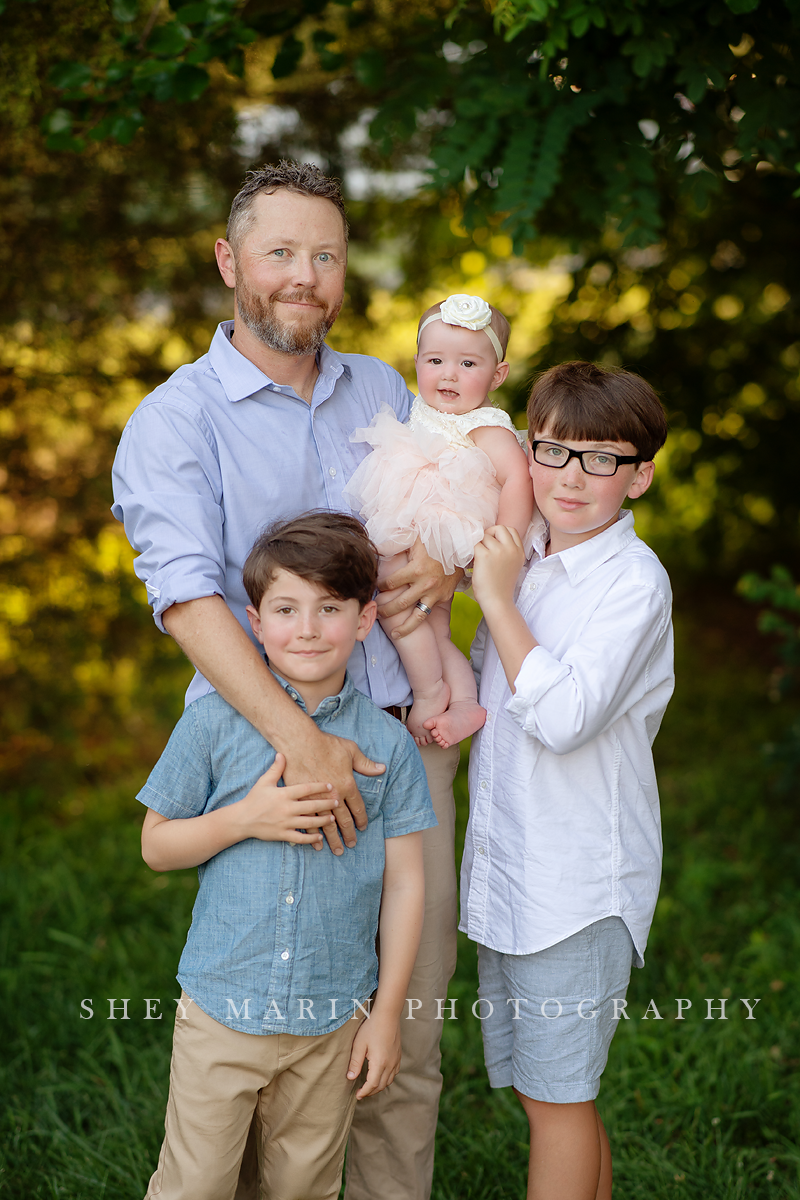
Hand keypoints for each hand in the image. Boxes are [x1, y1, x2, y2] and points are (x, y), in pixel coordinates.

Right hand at [236, 755, 338, 844]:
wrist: (242, 819)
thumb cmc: (254, 799)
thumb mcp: (264, 782)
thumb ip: (276, 769)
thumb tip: (282, 753)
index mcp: (283, 794)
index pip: (305, 789)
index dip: (319, 786)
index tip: (331, 785)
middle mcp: (286, 808)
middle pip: (311, 805)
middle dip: (326, 803)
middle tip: (337, 801)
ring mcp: (285, 823)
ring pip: (309, 822)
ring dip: (322, 821)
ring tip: (333, 818)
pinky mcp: (282, 834)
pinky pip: (300, 838)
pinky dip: (311, 838)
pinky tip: (320, 836)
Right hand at [280, 726, 384, 855]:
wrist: (299, 743)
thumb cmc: (325, 744)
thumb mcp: (350, 750)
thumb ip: (365, 763)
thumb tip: (381, 769)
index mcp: (347, 785)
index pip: (358, 808)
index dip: (361, 820)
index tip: (362, 828)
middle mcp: (334, 796)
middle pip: (344, 821)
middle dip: (349, 834)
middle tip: (351, 845)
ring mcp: (317, 800)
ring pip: (327, 825)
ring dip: (333, 839)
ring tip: (337, 850)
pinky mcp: (301, 801)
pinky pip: (309, 822)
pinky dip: (314, 835)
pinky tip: (317, 843)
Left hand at [346, 1011, 401, 1098]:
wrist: (387, 1015)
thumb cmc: (371, 1027)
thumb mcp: (359, 1044)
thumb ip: (355, 1062)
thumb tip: (350, 1078)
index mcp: (379, 1063)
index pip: (372, 1084)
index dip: (364, 1092)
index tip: (357, 1095)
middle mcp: (390, 1064)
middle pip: (381, 1085)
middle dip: (371, 1092)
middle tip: (361, 1093)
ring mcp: (396, 1060)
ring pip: (389, 1080)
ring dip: (379, 1086)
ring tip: (370, 1086)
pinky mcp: (398, 1055)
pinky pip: (394, 1073)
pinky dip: (387, 1078)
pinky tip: (381, 1075)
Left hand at [377, 539, 462, 637]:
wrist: (463, 547)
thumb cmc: (438, 540)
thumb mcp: (418, 538)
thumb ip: (401, 541)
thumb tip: (381, 541)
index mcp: (416, 569)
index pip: (390, 583)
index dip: (380, 585)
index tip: (376, 586)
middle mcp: (426, 585)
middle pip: (400, 604)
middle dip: (385, 610)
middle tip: (377, 613)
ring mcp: (436, 593)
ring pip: (418, 617)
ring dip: (404, 627)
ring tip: (395, 635)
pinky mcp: (444, 597)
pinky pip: (430, 610)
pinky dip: (420, 617)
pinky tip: (412, 623)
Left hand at [472, 525, 525, 613]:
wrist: (497, 601)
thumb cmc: (500, 586)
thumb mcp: (512, 565)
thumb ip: (507, 551)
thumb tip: (491, 537)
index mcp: (519, 552)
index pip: (510, 530)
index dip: (499, 534)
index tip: (493, 543)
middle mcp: (511, 549)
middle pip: (498, 528)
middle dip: (489, 535)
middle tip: (484, 548)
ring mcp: (499, 551)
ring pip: (484, 537)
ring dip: (479, 546)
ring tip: (479, 560)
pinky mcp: (485, 556)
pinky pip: (475, 545)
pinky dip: (472, 553)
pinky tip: (474, 563)